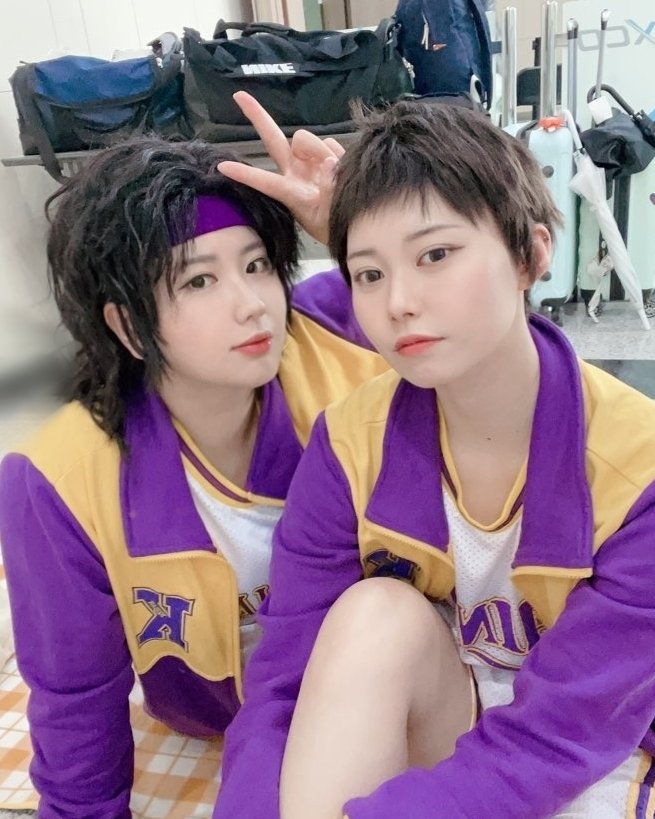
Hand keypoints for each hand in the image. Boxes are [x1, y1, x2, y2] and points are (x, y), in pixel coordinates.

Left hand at [217, 91, 344, 244]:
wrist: (355, 223)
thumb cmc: (337, 227)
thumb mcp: (330, 217)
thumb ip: (329, 190)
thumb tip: (328, 162)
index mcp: (291, 193)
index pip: (265, 182)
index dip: (245, 174)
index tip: (222, 167)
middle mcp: (296, 173)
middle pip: (273, 140)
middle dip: (258, 117)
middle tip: (238, 95)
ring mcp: (310, 162)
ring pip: (306, 139)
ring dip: (319, 149)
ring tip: (336, 173)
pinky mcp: (328, 155)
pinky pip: (330, 143)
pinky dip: (337, 153)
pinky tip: (343, 170)